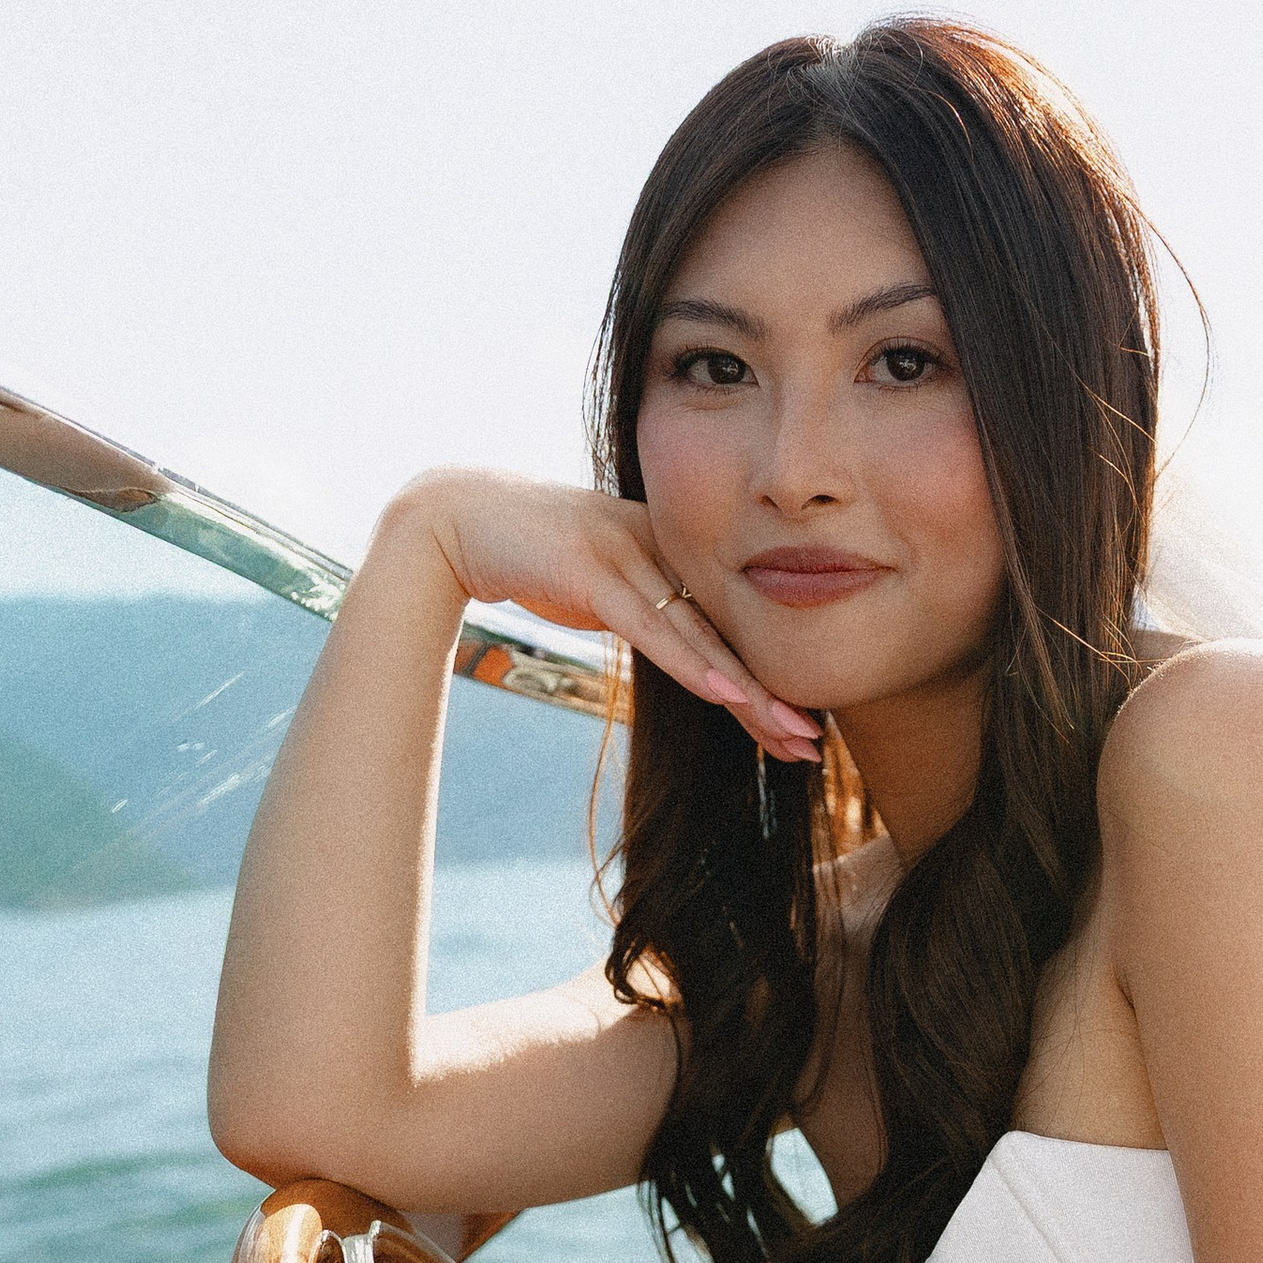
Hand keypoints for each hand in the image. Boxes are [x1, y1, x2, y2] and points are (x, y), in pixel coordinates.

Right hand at [383, 468, 822, 764]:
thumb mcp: (593, 584)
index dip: (760, 677)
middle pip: (725, 633)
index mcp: (664, 548)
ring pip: (698, 635)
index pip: (723, 624)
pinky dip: (691, 663)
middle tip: (813, 744)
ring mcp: (625, 552)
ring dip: (747, 691)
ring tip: (791, 734)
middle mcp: (656, 545)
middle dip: (770, 694)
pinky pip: (651, 627)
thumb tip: (668, 642)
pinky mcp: (591, 568)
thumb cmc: (522, 552)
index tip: (796, 725)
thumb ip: (634, 607)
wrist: (449, 519)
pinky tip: (730, 694)